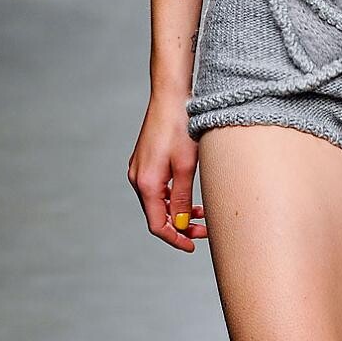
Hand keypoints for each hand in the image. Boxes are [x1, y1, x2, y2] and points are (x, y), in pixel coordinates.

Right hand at [127, 91, 206, 251]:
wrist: (170, 95)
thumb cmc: (181, 127)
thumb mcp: (186, 166)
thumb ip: (181, 199)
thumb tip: (180, 225)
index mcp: (146, 184)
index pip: (157, 225)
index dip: (175, 239)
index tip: (193, 245)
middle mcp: (138, 178)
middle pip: (156, 214)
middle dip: (179, 225)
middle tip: (203, 228)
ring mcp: (139, 168)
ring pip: (157, 201)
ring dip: (176, 210)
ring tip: (199, 212)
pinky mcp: (144, 160)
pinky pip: (156, 187)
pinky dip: (171, 196)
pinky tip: (187, 194)